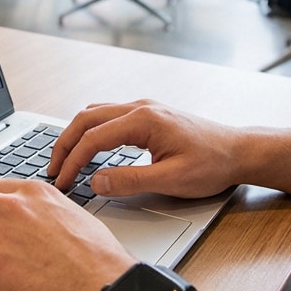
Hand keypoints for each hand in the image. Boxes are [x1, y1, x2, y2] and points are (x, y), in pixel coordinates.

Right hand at [48, 100, 245, 198]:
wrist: (239, 151)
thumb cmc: (212, 164)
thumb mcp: (171, 179)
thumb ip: (130, 181)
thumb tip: (96, 182)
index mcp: (143, 120)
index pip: (93, 139)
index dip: (72, 162)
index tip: (61, 183)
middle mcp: (140, 107)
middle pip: (86, 119)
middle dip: (64, 144)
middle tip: (52, 169)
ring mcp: (144, 108)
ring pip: (94, 114)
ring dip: (76, 135)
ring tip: (64, 160)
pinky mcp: (148, 115)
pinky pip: (108, 116)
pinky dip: (91, 131)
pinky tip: (89, 149)